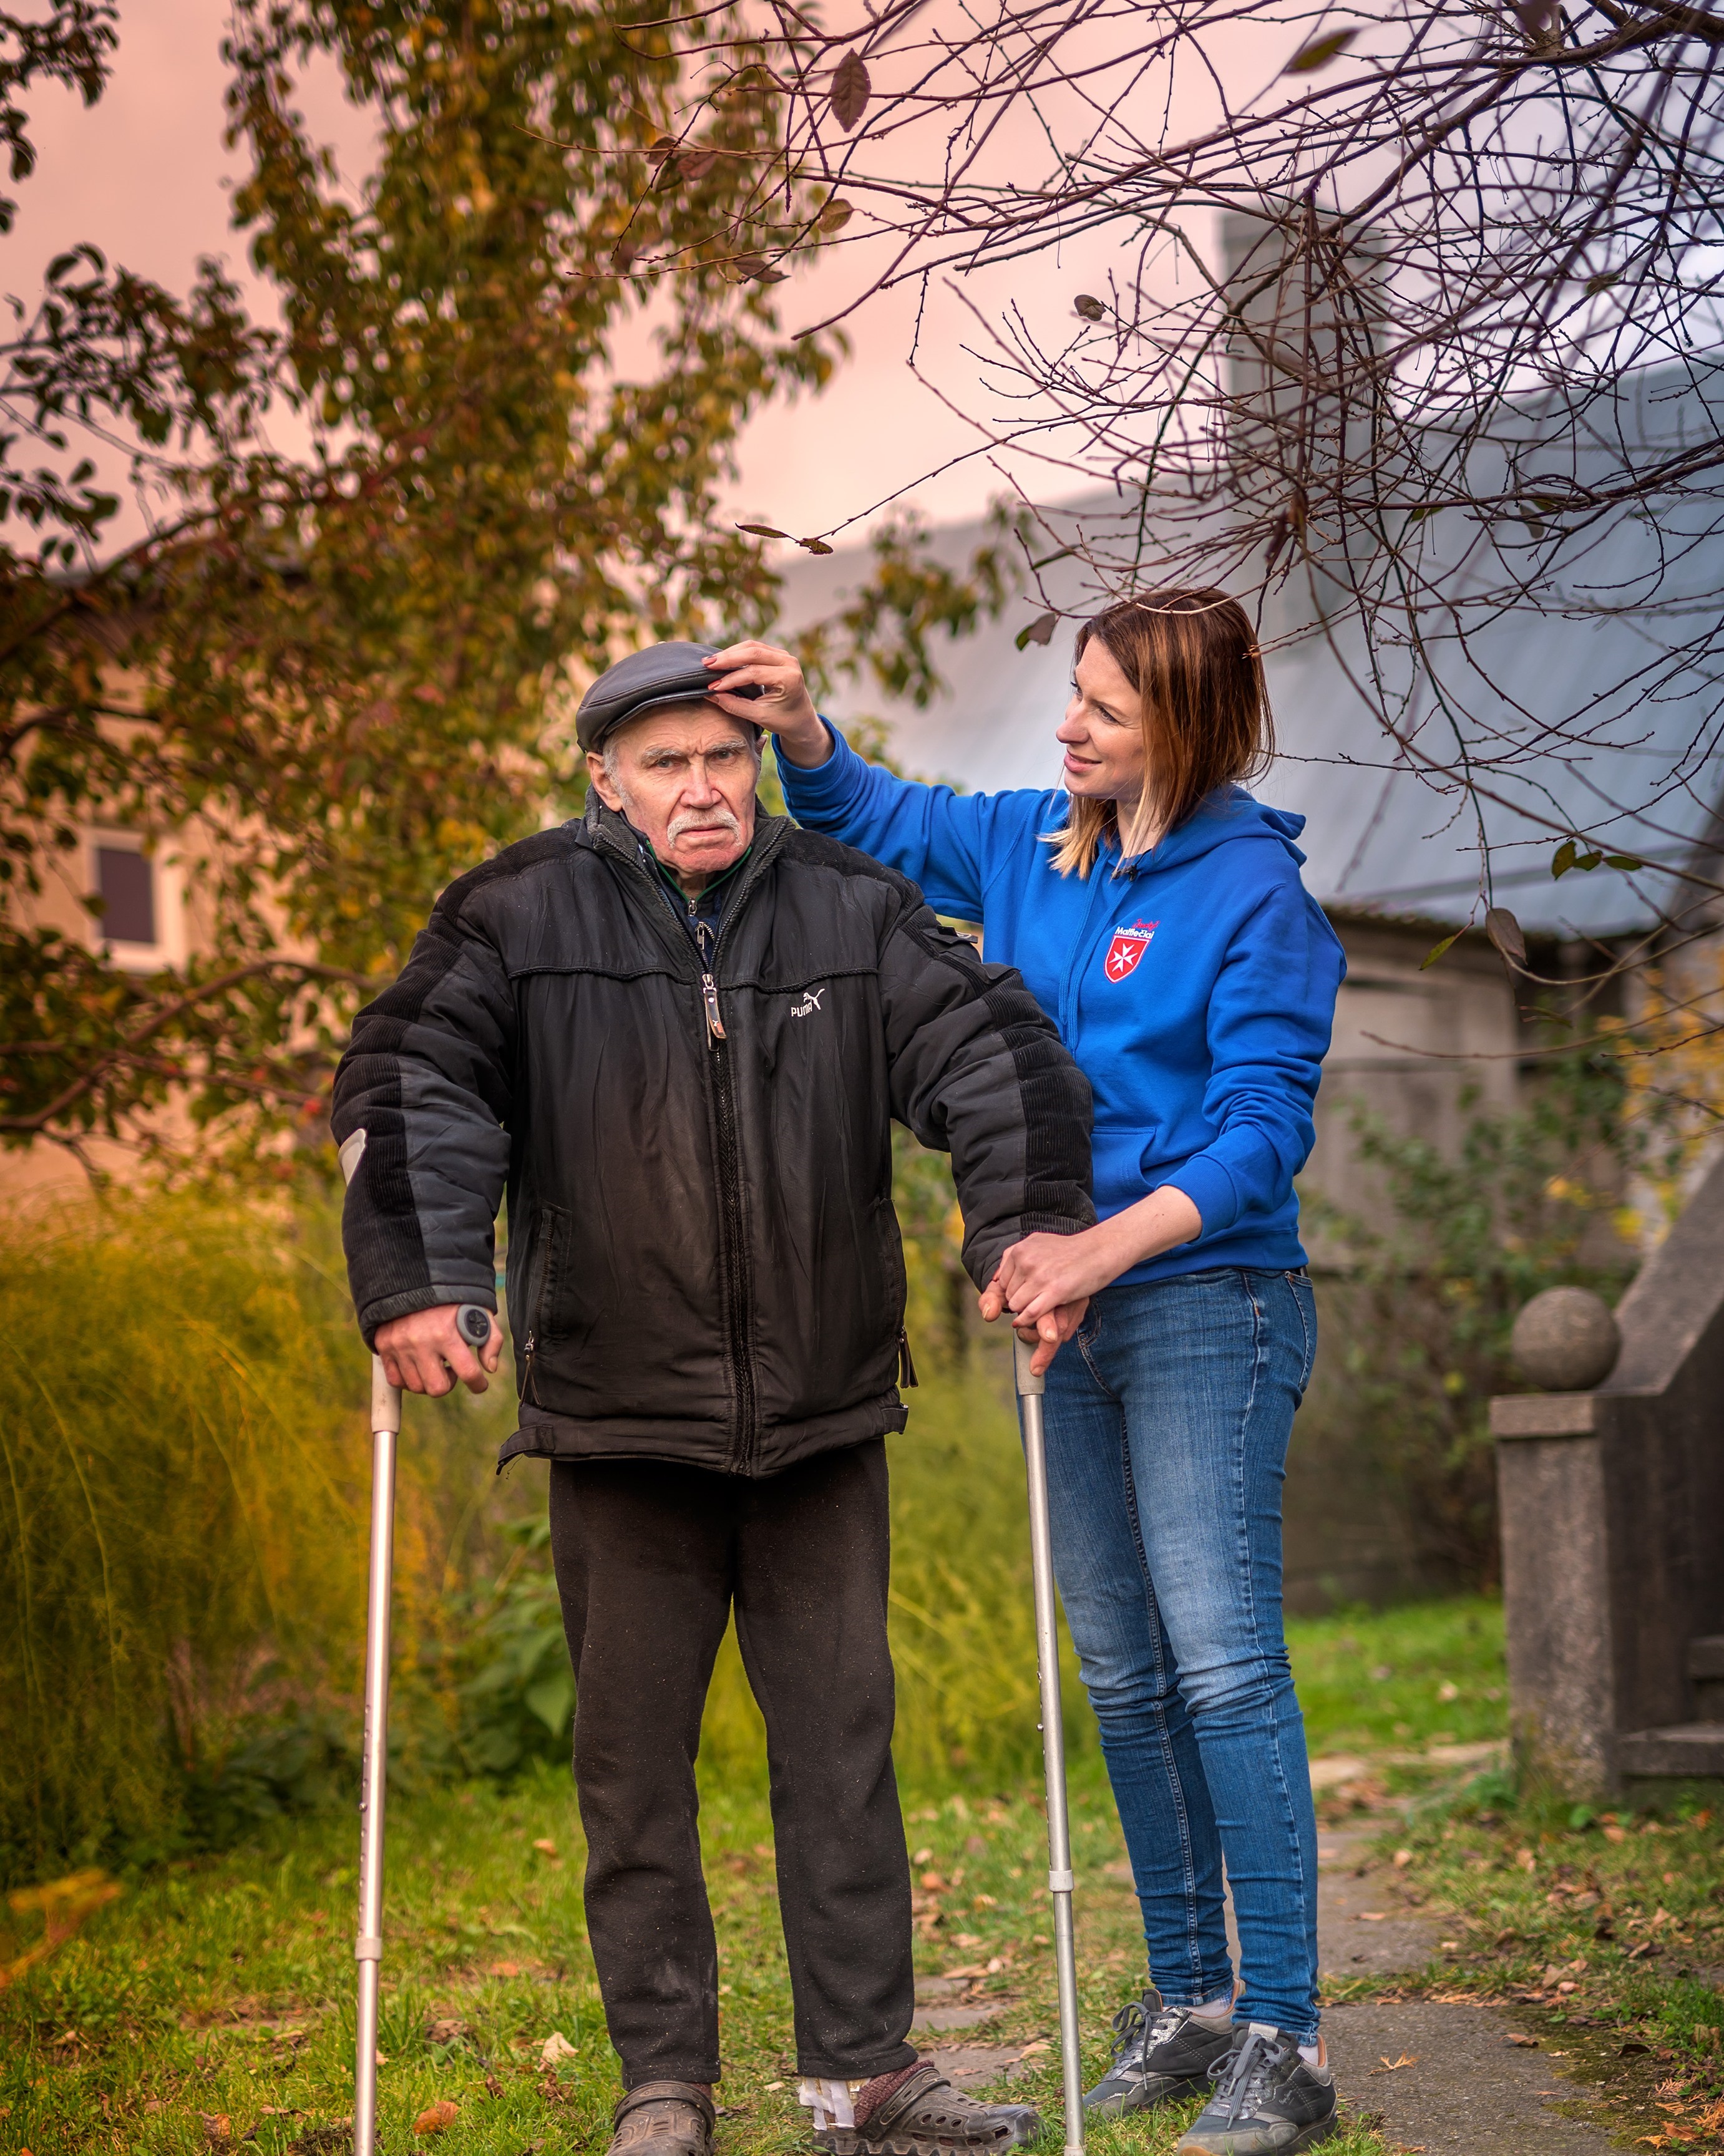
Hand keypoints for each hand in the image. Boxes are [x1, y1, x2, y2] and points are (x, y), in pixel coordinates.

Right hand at [374, 1304, 502, 1396]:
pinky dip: (408, 1379)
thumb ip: (491, 1339)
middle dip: (449, 1383)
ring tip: (434, 1363)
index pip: (467, 1372)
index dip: (478, 1384)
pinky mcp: (384, 1346)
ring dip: (428, 1380)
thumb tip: (490, 1368)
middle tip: (451, 1369)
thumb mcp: (478, 1311)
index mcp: (447, 1333)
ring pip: (417, 1387)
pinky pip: (396, 1380)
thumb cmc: (450, 1299)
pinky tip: (418, 1366)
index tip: (479, 1384)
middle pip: (438, 1388)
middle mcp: (421, 1342)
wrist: (413, 1279)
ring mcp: (399, 1345)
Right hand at [703, 639, 830, 766]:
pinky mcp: (778, 655)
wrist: (802, 720)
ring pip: (753, 646)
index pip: (754, 673)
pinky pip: (755, 648)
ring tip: (711, 661)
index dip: (731, 679)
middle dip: (728, 658)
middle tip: (706, 665)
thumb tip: (710, 695)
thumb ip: (735, 705)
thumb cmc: (783, 721)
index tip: (712, 686)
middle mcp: (789, 662)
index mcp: (789, 678)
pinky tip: (723, 659)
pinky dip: (738, 653)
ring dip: (731, 653)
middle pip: (753, 652)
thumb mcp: (759, 716)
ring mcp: (785, 656)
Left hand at [979, 1222, 1140, 1370]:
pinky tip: (1026, 1322)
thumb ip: (1015, 1256)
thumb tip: (995, 1278)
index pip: (1001, 1281)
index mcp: (1020, 1249)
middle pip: (1009, 1295)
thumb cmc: (1070, 1250)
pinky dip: (1026, 1321)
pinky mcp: (1055, 1291)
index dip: (1012, 1291)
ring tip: (1038, 1306)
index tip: (1024, 1294)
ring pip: (1017, 1305)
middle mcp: (1026, 1261)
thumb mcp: (1038, 1243)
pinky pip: (1030, 1313)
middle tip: (1035, 1300)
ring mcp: (1040, 1277)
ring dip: (1024, 1311)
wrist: (1099, 1250)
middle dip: (1019, 1301)